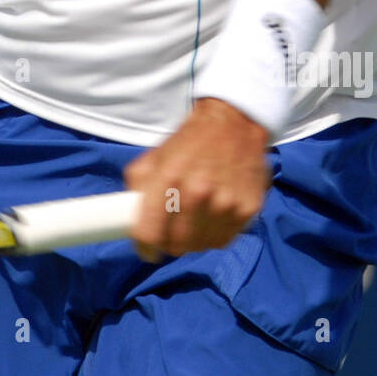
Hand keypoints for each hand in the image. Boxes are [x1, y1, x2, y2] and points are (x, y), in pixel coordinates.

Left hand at [123, 98, 270, 260]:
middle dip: (169, 242)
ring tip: (193, 221)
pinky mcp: (247, 210)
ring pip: (200, 246)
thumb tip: (129, 219)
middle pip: (176, 245)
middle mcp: (197, 193)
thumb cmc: (188, 142)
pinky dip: (214, 236)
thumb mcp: (154, 156)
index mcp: (168, 178)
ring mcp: (225, 204)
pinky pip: (223, 241)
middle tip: (171, 232)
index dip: (145, 247)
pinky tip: (212, 218)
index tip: (146, 250)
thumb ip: (137, 186)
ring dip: (193, 240)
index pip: (149, 232)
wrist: (234, 124)